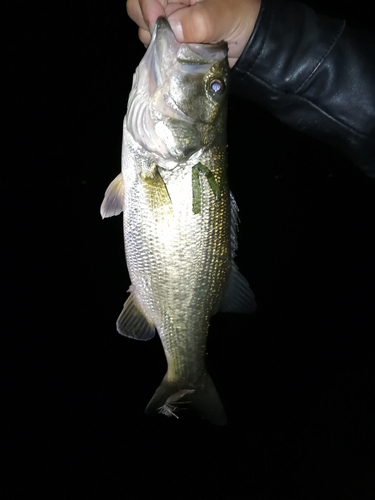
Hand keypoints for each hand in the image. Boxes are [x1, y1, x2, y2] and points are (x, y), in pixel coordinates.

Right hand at [126, 0, 260, 66]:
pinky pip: (154, 44)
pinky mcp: (171, 38)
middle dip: (147, 23)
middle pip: (138, 7)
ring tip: (175, 48)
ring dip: (155, 41)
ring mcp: (170, 18)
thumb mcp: (225, 17)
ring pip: (144, 27)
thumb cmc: (243, 21)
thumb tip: (174, 27)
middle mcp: (173, 0)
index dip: (146, 5)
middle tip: (164, 40)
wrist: (252, 44)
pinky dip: (160, 52)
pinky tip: (175, 55)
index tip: (156, 24)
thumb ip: (200, 21)